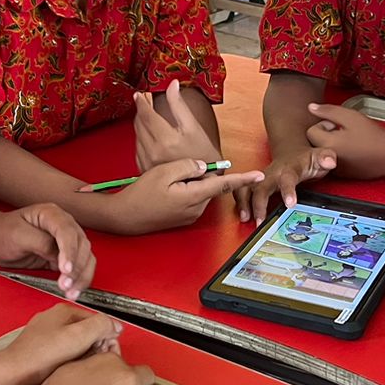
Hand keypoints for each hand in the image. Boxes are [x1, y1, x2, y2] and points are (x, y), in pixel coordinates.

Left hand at [0, 205, 95, 298]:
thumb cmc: (1, 232)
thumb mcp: (16, 235)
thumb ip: (39, 243)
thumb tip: (58, 255)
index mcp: (51, 214)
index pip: (67, 232)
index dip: (69, 251)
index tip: (65, 269)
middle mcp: (63, 225)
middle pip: (81, 246)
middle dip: (76, 267)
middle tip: (65, 285)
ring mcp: (66, 240)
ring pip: (85, 257)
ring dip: (81, 276)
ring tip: (71, 292)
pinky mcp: (65, 255)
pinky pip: (80, 267)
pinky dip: (80, 279)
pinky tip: (74, 290)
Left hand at [0, 304, 122, 384]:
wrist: (13, 378)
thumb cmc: (37, 356)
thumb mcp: (78, 335)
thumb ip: (102, 325)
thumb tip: (115, 326)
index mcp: (63, 311)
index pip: (97, 319)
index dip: (107, 335)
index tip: (109, 348)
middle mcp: (54, 323)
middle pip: (87, 334)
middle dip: (96, 348)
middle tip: (95, 360)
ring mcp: (47, 341)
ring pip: (77, 348)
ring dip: (84, 359)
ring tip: (81, 368)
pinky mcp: (43, 357)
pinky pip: (65, 360)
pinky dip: (71, 367)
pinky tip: (70, 375)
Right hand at [112, 158, 263, 234]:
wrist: (124, 217)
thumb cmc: (141, 194)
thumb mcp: (163, 173)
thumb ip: (188, 166)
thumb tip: (204, 166)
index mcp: (194, 196)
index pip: (224, 185)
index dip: (243, 179)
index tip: (259, 174)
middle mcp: (196, 209)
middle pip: (209, 185)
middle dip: (201, 175)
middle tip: (176, 171)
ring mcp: (190, 216)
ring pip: (200, 191)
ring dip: (192, 183)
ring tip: (166, 182)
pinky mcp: (184, 218)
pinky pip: (192, 199)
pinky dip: (186, 191)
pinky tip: (167, 189)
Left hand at [133, 81, 220, 170]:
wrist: (204, 181)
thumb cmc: (203, 153)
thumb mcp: (193, 127)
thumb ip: (179, 104)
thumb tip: (172, 84)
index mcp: (166, 140)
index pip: (146, 115)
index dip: (141, 102)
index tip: (139, 94)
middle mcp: (154, 152)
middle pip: (138, 124)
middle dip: (141, 112)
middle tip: (145, 103)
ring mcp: (148, 162)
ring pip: (136, 135)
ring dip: (140, 124)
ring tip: (149, 119)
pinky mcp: (145, 168)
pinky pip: (137, 148)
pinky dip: (141, 138)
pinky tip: (150, 136)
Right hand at [239, 146, 336, 223]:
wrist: (291, 152)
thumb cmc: (305, 159)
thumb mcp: (320, 156)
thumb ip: (326, 158)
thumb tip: (330, 161)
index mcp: (288, 169)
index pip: (287, 179)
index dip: (288, 191)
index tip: (290, 204)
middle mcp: (271, 173)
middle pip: (260, 186)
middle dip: (258, 203)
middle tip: (260, 221)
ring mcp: (261, 178)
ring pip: (246, 187)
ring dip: (243, 203)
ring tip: (245, 219)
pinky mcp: (254, 183)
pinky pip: (242, 190)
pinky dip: (239, 202)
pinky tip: (242, 216)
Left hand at [303, 103, 384, 178]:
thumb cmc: (373, 136)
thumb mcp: (350, 116)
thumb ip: (328, 111)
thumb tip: (312, 108)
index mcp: (327, 145)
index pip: (310, 131)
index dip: (324, 124)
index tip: (337, 124)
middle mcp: (328, 160)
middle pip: (315, 143)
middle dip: (326, 135)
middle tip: (343, 131)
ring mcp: (336, 170)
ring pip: (324, 153)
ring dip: (332, 145)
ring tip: (350, 140)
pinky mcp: (345, 175)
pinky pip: (334, 162)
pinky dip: (340, 155)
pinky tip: (354, 150)